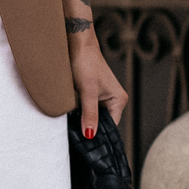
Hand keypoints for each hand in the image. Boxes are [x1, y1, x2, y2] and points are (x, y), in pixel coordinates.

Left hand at [67, 24, 127, 139]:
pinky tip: (70, 115)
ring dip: (83, 120)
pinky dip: (79, 112)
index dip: (98, 136)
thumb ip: (90, 113)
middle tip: (76, 138)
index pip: (111, 127)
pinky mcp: (91, 93)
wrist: (76, 43)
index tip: (86, 145)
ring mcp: (101, 97)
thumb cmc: (85, 62)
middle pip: (101, 123)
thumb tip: (90, 135)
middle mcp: (113, 100)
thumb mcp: (87, 91)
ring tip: (72, 126)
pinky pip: (86, 109)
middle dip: (89, 128)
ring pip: (92, 116)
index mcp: (118, 100)